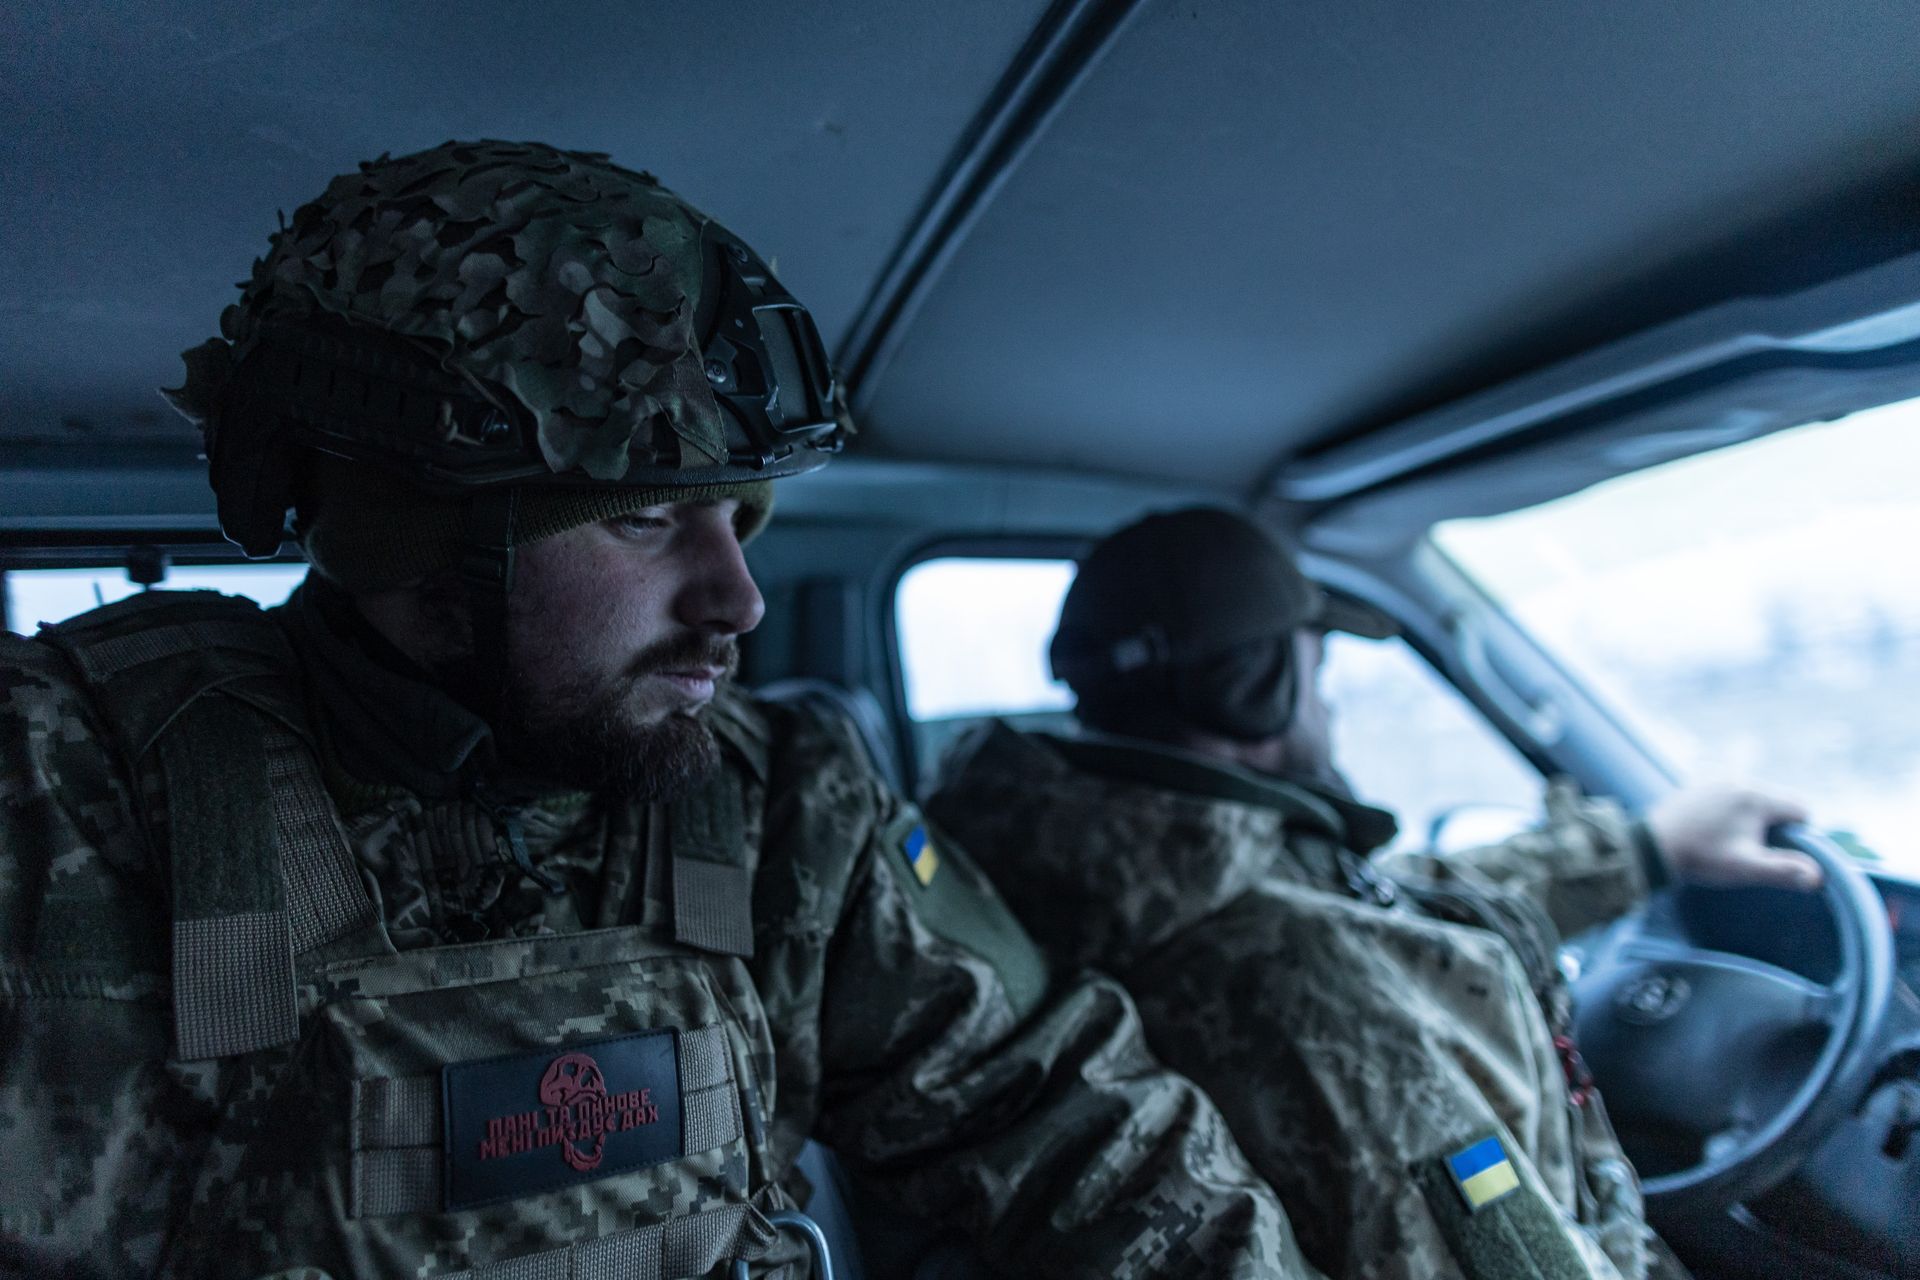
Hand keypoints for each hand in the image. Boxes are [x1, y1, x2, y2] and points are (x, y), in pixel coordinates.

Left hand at [1646, 785, 1820, 890]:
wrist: (1651, 847)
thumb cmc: (1701, 858)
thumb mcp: (1745, 868)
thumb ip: (1783, 870)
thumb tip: (1818, 877)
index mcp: (1756, 797)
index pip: (1800, 808)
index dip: (1799, 833)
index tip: (1779, 852)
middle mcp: (1739, 780)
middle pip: (1777, 802)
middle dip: (1775, 826)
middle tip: (1752, 850)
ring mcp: (1716, 781)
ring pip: (1753, 799)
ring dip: (1752, 819)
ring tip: (1730, 842)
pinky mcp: (1699, 786)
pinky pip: (1730, 797)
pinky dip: (1730, 813)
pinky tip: (1714, 833)